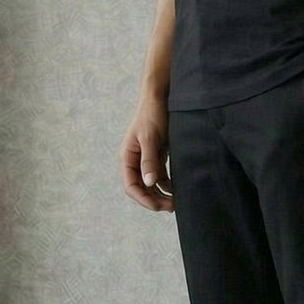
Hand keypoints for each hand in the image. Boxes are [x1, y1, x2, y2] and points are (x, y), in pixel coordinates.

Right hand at [121, 91, 174, 211]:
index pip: (131, 185)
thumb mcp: (150, 138)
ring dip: (161, 194)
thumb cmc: (151, 114)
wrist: (160, 97)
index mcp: (127, 157)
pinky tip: (177, 189)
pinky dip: (167, 184)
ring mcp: (146, 159)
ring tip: (176, 202)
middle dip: (154, 199)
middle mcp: (134, 160)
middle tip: (171, 207)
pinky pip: (160, 176)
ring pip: (151, 184)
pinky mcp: (157, 155)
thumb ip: (149, 161)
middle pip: (141, 187)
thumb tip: (149, 183)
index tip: (158, 206)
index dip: (143, 198)